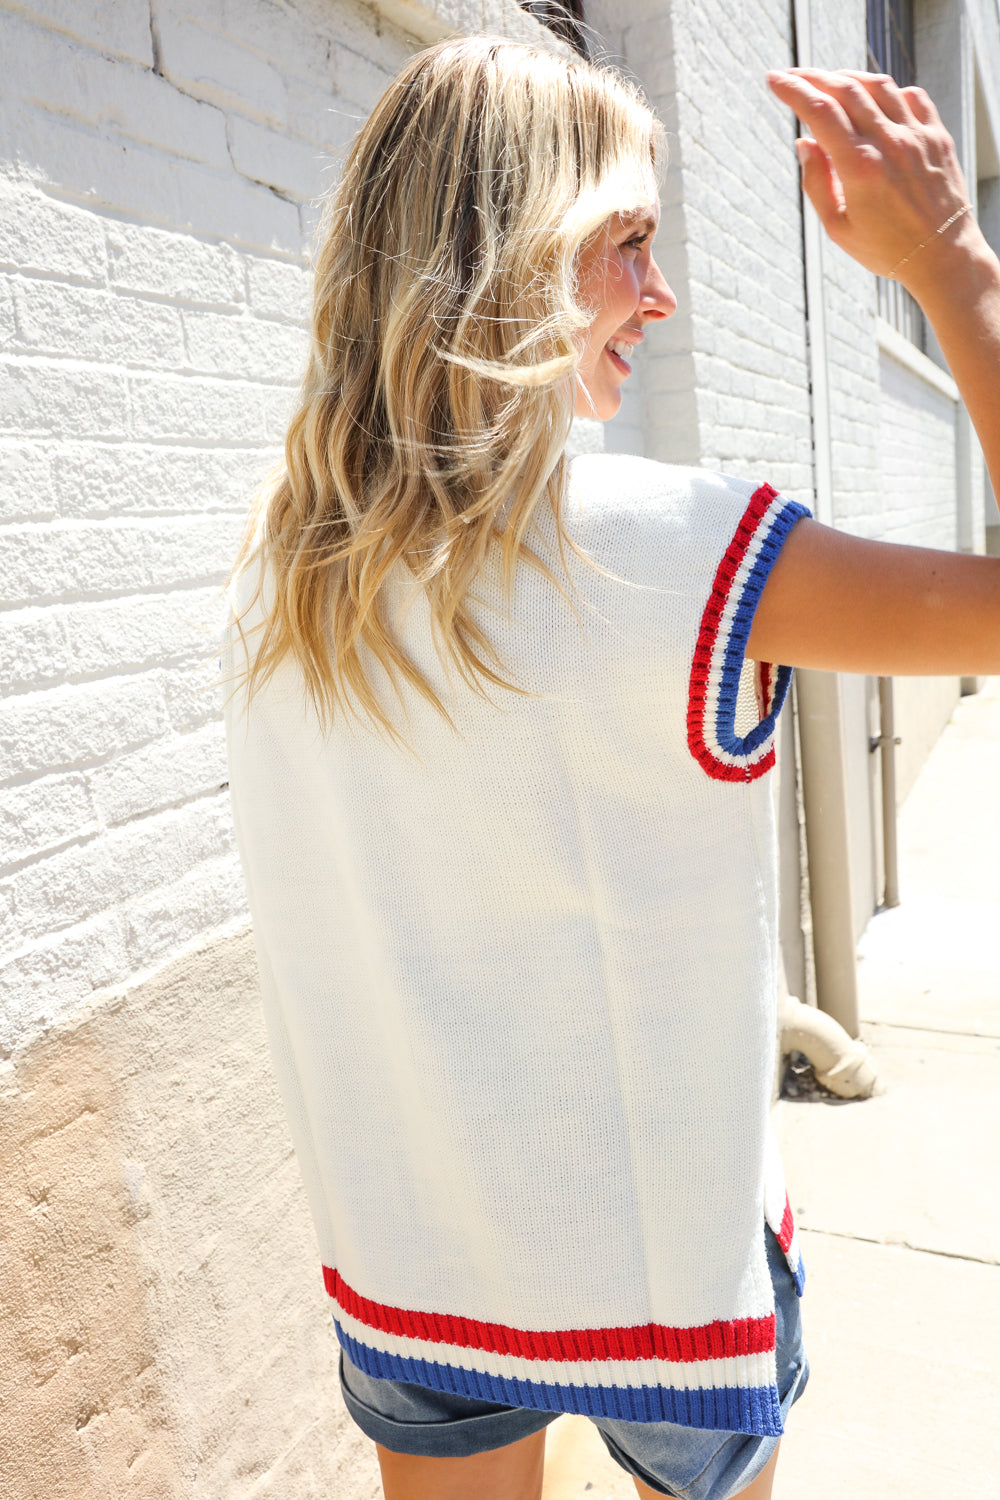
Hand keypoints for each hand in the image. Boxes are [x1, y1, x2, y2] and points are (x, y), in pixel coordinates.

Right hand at [766, 68, 976, 289]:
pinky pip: (911, 97)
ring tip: (830, 83)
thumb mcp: (838, 228)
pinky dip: (887, 91)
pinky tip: (873, 101)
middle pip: (846, 89)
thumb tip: (804, 142)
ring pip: (878, 86)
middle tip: (793, 75)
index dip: (793, 90)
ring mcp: (917, 135)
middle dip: (814, 76)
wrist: (942, 256)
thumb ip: (816, 183)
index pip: (820, 111)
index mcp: (859, 167)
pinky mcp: (936, 135)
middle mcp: (890, 143)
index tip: (775, 80)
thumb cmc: (886, 249)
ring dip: (848, 78)